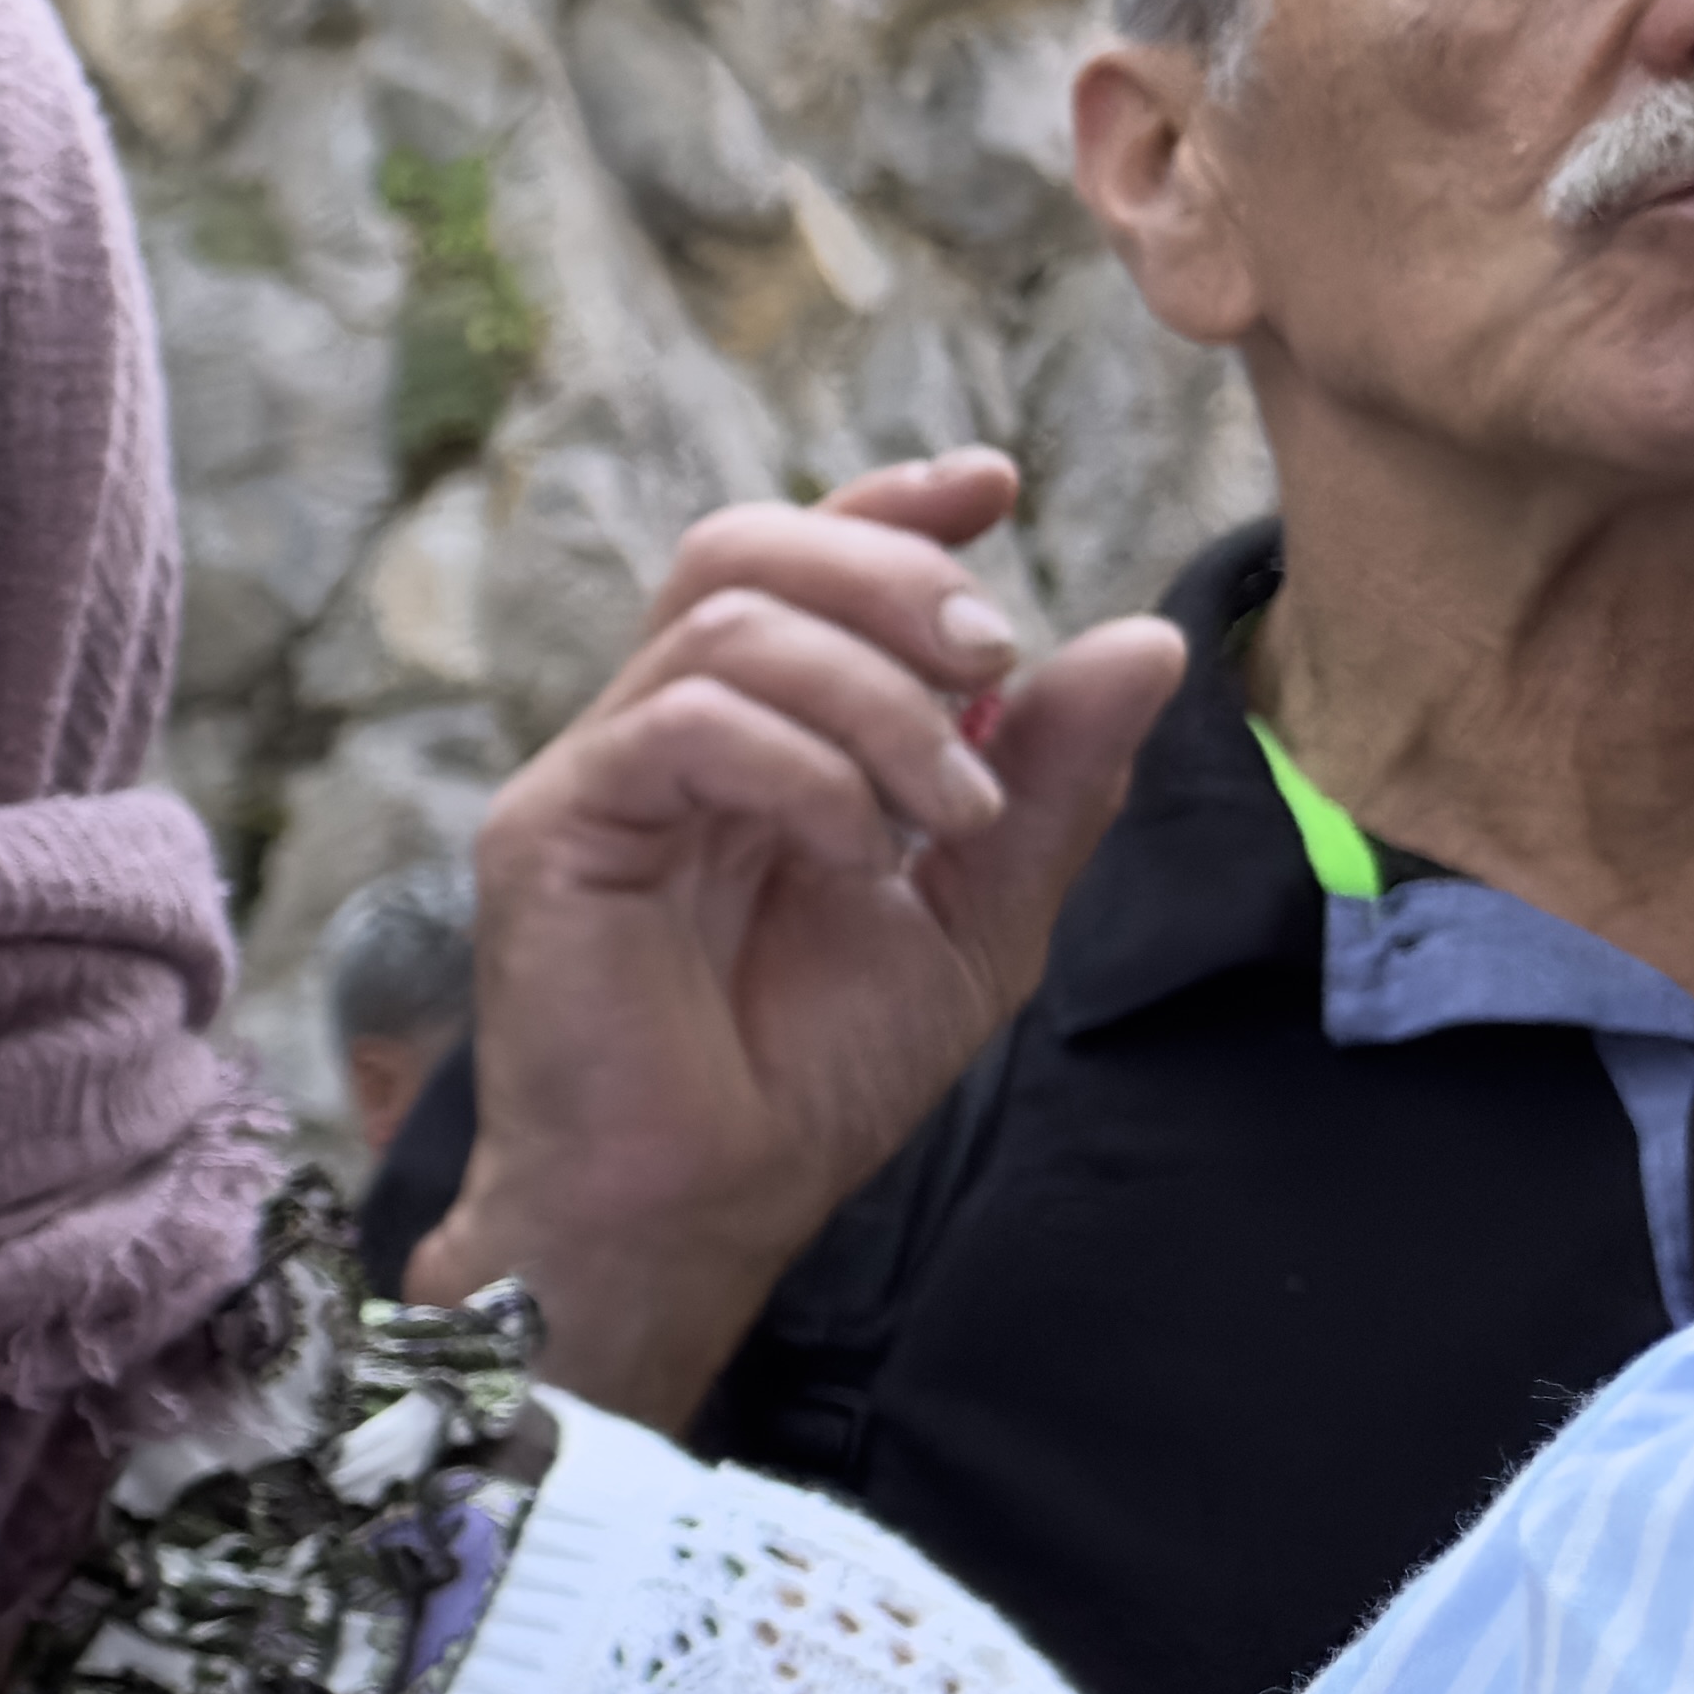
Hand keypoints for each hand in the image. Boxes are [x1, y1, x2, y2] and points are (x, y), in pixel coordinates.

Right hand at [414, 452, 1184, 1425]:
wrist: (701, 1208)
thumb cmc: (807, 1080)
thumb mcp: (979, 918)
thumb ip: (1049, 787)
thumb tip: (1140, 644)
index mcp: (755, 741)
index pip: (797, 562)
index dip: (892, 503)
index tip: (995, 485)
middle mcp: (663, 735)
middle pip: (748, 547)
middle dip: (892, 576)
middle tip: (988, 670)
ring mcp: (598, 774)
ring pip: (730, 621)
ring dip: (875, 702)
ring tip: (939, 820)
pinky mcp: (553, 826)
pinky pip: (683, 721)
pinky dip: (803, 770)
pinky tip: (856, 858)